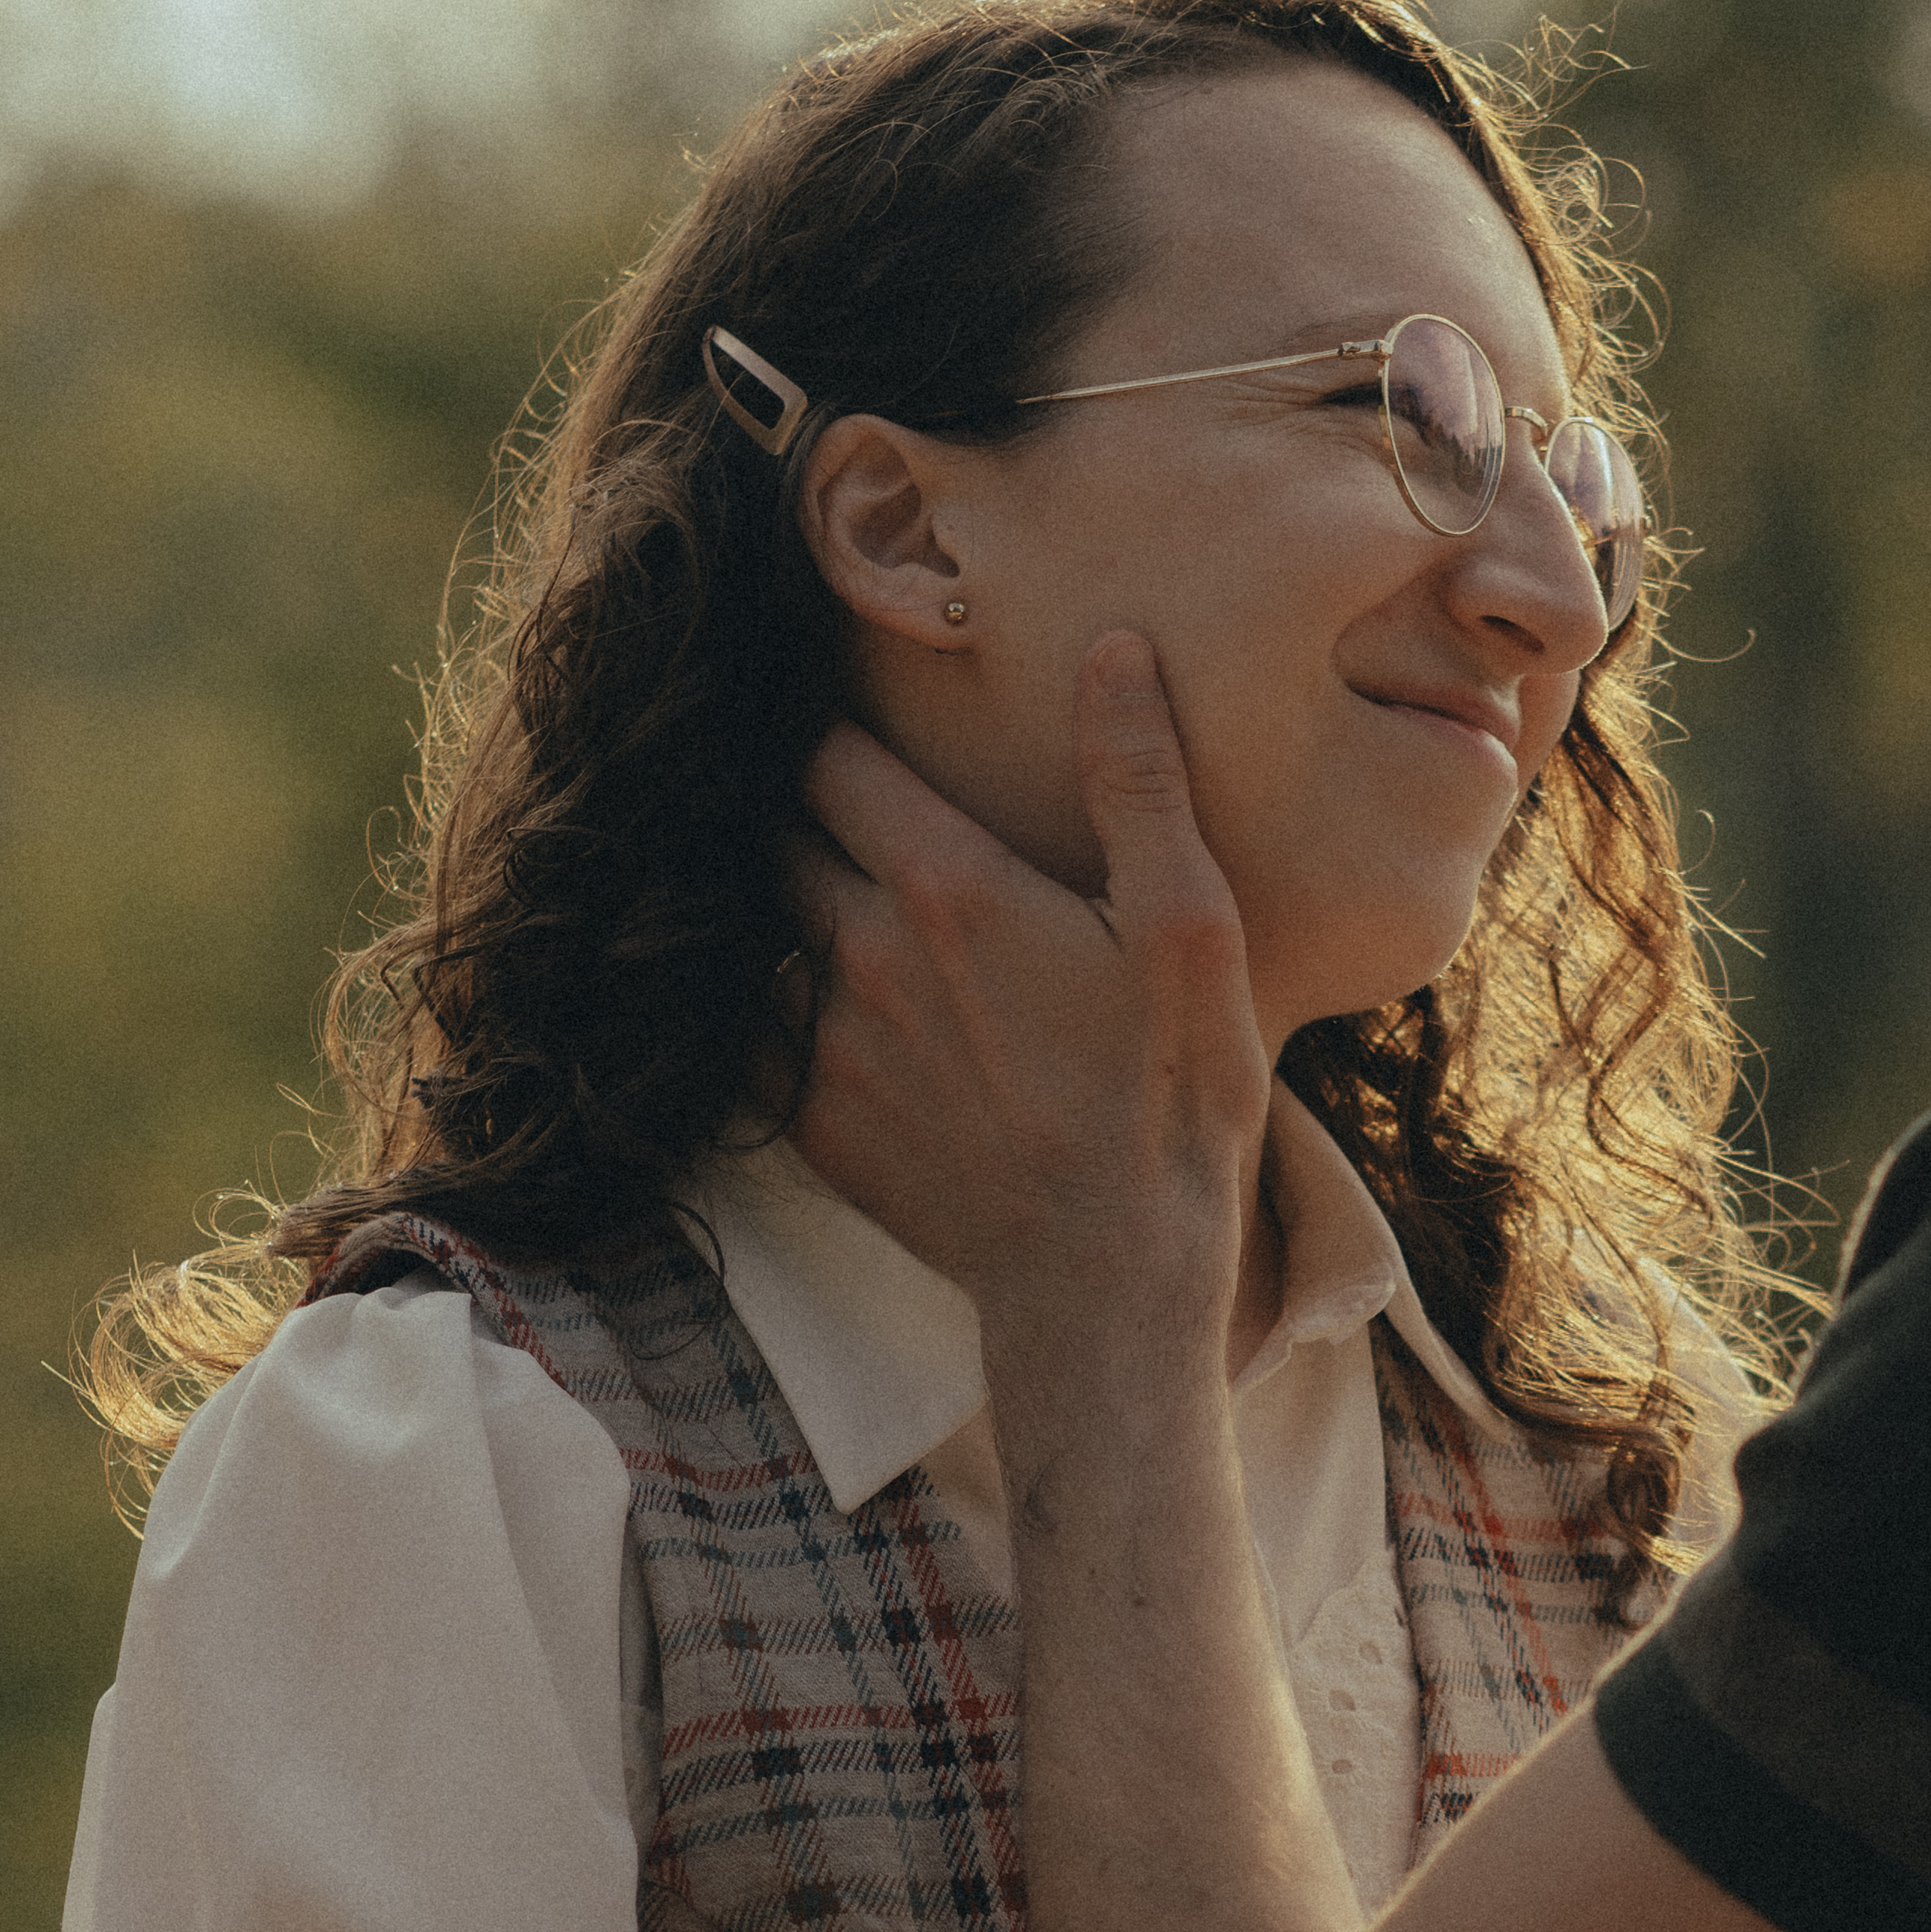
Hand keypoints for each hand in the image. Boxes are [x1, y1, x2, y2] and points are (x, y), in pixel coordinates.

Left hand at [783, 637, 1269, 1358]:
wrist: (1108, 1281)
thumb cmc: (1167, 1104)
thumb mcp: (1189, 930)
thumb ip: (1139, 782)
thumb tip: (1110, 650)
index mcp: (945, 885)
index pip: (830, 758)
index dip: (832, 730)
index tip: (843, 720)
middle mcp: (859, 952)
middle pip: (776, 836)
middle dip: (793, 809)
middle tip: (822, 800)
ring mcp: (823, 1046)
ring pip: (751, 934)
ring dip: (770, 908)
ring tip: (799, 893)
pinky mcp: (812, 1127)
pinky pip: (741, 1038)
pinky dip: (751, 1008)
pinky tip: (791, 1001)